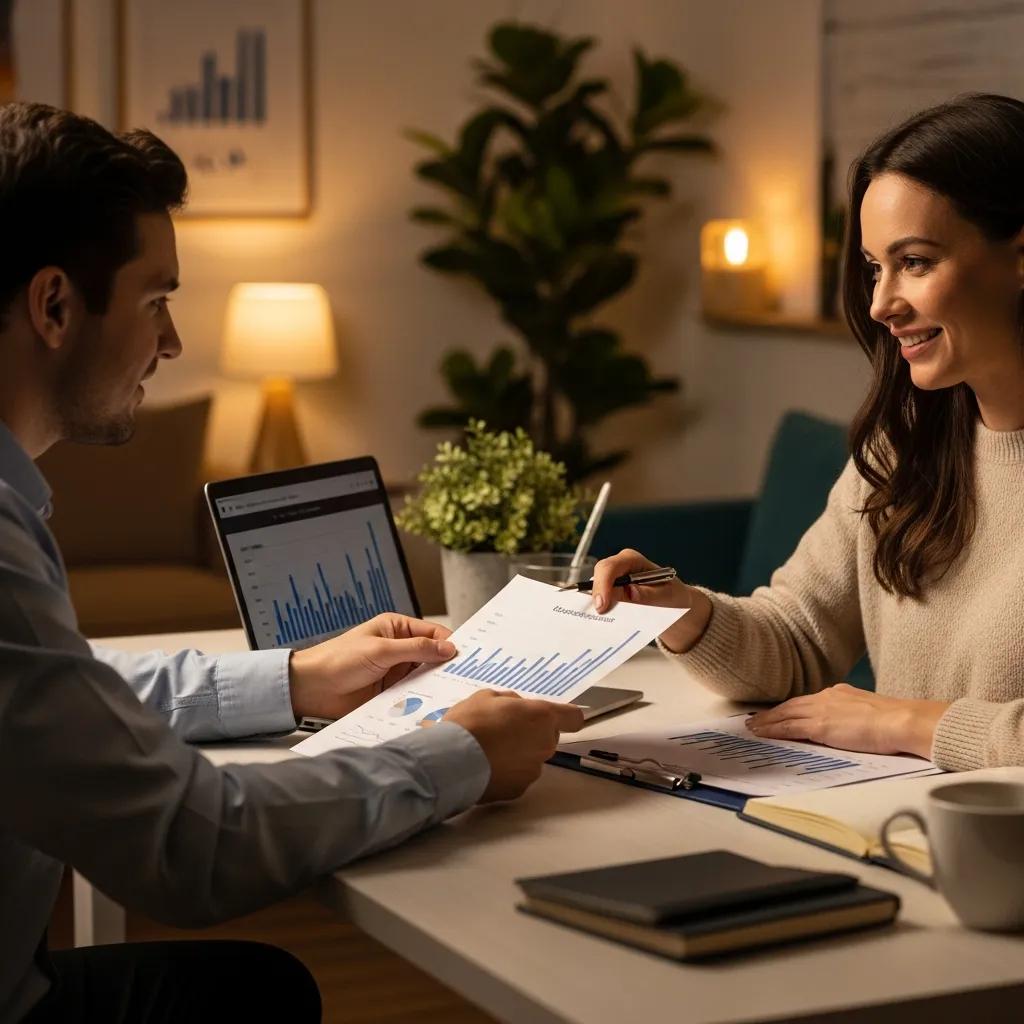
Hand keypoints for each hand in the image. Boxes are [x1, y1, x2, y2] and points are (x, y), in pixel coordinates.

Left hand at [288, 614, 456, 720]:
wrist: (311, 689)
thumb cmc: (339, 660)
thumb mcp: (381, 650)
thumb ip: (416, 649)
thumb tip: (449, 648)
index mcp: (396, 628)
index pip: (433, 632)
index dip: (450, 643)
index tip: (468, 656)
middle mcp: (399, 649)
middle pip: (432, 656)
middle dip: (447, 665)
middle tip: (468, 677)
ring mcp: (396, 672)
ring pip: (426, 677)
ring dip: (436, 684)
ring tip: (456, 694)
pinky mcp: (391, 693)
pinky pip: (414, 695)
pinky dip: (424, 699)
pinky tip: (436, 706)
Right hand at [441, 690, 584, 802]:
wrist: (451, 761)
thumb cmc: (470, 722)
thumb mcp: (487, 696)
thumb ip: (509, 701)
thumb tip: (515, 708)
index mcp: (541, 717)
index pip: (573, 718)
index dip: (566, 716)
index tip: (555, 717)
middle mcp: (544, 744)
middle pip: (549, 737)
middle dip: (532, 733)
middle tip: (505, 729)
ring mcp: (533, 770)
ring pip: (532, 758)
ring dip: (519, 754)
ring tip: (490, 751)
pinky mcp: (519, 790)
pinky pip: (518, 776)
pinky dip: (507, 772)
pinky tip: (485, 767)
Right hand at [590, 548, 710, 652]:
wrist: (674, 603)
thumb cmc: (672, 595)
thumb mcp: (666, 595)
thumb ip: (648, 594)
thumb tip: (630, 592)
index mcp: (632, 560)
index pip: (610, 567)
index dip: (603, 585)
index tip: (602, 605)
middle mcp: (620, 566)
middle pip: (599, 575)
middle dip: (597, 594)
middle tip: (600, 614)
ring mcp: (614, 578)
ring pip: (597, 587)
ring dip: (598, 602)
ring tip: (602, 619)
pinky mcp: (611, 591)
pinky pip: (601, 598)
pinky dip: (602, 608)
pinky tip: (604, 620)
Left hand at [746, 684, 949, 757]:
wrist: (902, 721)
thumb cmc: (896, 721)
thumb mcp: (869, 713)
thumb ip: (854, 716)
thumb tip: (849, 726)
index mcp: (840, 694)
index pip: (808, 702)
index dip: (791, 708)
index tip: (779, 713)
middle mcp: (827, 697)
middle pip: (792, 705)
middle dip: (773, 713)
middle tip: (756, 720)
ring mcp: (821, 710)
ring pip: (785, 714)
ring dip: (767, 721)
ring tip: (752, 728)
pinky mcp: (819, 725)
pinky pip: (789, 727)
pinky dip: (773, 730)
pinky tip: (762, 733)